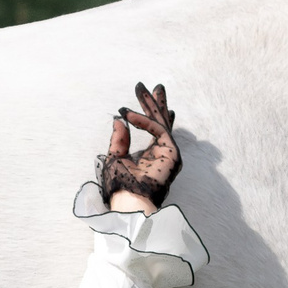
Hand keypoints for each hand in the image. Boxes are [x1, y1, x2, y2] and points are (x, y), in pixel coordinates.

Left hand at [98, 83, 180, 212]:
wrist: (127, 201)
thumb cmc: (120, 187)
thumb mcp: (116, 157)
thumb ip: (119, 139)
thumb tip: (118, 120)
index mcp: (151, 154)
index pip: (154, 129)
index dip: (146, 114)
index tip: (132, 103)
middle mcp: (162, 152)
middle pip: (162, 122)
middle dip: (156, 103)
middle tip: (154, 86)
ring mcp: (168, 152)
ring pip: (162, 122)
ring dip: (153, 104)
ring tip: (146, 88)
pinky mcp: (171, 153)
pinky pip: (158, 130)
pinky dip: (143, 120)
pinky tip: (129, 114)